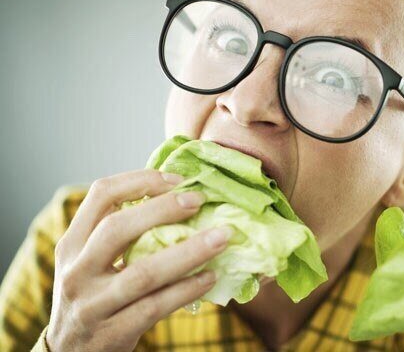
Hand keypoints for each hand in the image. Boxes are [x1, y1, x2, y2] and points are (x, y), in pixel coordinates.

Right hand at [46, 169, 232, 351]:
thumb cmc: (94, 295)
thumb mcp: (91, 261)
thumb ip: (121, 234)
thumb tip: (181, 199)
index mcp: (73, 243)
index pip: (100, 195)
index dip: (140, 181)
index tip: (176, 179)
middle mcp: (77, 270)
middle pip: (118, 228)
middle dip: (163, 209)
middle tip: (199, 201)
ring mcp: (92, 304)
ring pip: (144, 272)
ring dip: (189, 252)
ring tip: (221, 238)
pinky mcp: (112, 332)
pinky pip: (155, 307)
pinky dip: (186, 290)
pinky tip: (210, 277)